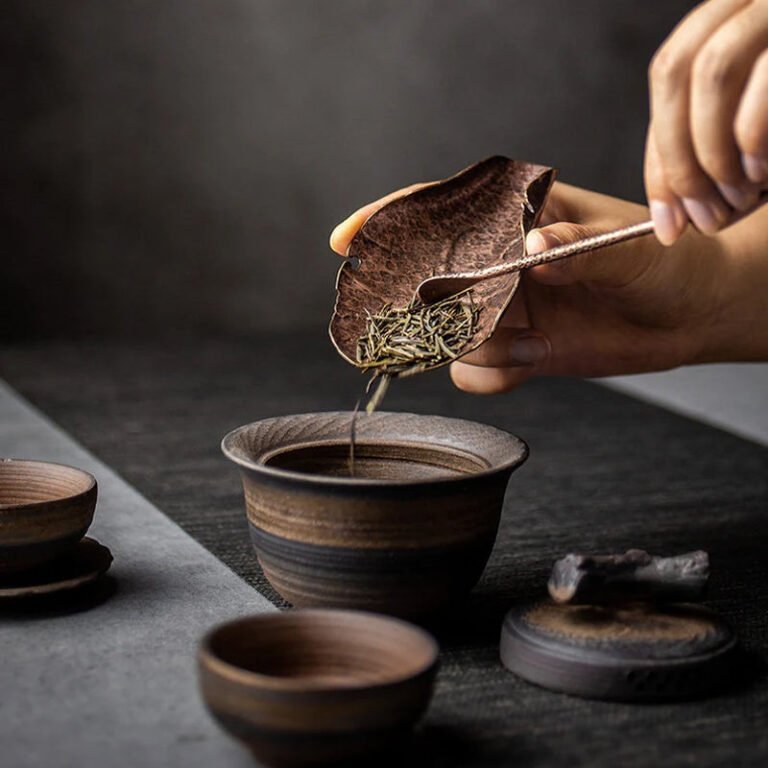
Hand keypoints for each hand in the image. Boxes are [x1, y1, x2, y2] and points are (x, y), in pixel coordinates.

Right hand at [331, 180, 767, 393]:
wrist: (688, 313)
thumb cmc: (662, 259)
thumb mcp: (627, 248)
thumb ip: (579, 248)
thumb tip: (533, 252)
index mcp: (515, 217)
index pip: (438, 209)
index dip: (387, 221)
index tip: (346, 240)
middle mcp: (497, 264)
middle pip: (427, 280)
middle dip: (425, 305)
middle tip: (457, 316)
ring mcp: (502, 309)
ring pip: (447, 336)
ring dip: (477, 346)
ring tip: (530, 338)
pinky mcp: (515, 350)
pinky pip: (474, 373)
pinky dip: (491, 377)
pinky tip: (532, 360)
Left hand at [646, 0, 767, 243]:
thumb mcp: (759, 138)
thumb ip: (716, 152)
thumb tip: (669, 218)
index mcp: (736, 13)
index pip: (668, 74)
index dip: (657, 155)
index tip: (664, 224)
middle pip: (675, 68)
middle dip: (677, 158)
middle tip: (700, 218)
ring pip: (713, 69)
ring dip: (710, 151)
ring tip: (735, 198)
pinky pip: (766, 77)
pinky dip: (751, 134)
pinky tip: (761, 174)